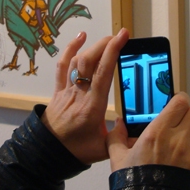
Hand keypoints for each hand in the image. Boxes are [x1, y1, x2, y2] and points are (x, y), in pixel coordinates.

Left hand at [42, 28, 129, 163]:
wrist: (46, 152)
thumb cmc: (75, 151)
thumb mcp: (103, 150)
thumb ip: (122, 140)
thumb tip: (143, 134)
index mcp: (92, 107)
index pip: (103, 73)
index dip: (113, 52)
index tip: (123, 37)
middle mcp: (79, 94)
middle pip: (89, 62)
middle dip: (105, 45)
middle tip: (120, 36)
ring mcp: (66, 90)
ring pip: (77, 61)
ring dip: (92, 46)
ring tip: (107, 38)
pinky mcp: (58, 90)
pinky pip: (62, 66)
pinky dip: (70, 49)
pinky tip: (80, 37)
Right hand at [107, 92, 189, 177]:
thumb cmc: (134, 185)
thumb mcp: (117, 158)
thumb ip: (116, 137)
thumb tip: (118, 123)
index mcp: (157, 132)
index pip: (180, 102)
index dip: (179, 100)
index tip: (175, 103)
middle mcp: (178, 140)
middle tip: (181, 121)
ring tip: (184, 141)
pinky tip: (186, 158)